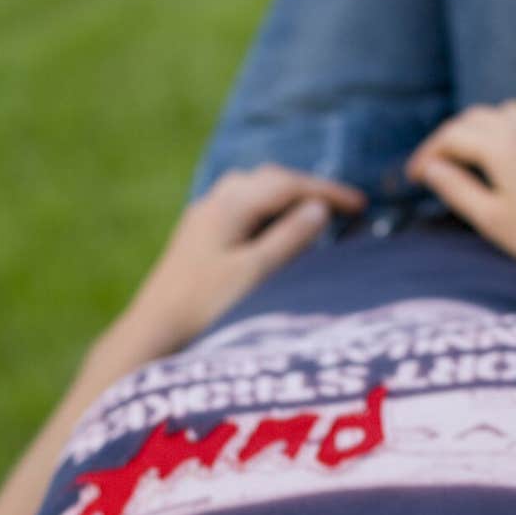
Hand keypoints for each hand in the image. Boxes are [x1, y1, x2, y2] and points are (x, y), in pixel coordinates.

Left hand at [128, 164, 366, 348]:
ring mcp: (202, 221)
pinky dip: (267, 214)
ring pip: (252, 193)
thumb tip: (318, 209)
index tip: (361, 204)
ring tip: (313, 216)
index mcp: (231, 205)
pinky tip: (274, 233)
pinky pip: (240, 211)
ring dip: (286, 199)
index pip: (288, 184)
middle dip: (308, 190)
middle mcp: (214, 204)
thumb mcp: (256, 273)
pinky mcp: (197, 241)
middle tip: (343, 207)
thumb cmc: (207, 307)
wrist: (154, 333)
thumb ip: (290, 239)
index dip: (328, 192)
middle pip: (269, 181)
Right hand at [405, 101, 515, 284]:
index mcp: (501, 146)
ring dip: (488, 128)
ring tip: (479, 155)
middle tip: (439, 164)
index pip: (451, 136)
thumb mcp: (491, 221)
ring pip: (511, 112)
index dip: (427, 153)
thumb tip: (429, 168)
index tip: (414, 176)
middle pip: (478, 117)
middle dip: (453, 138)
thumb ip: (455, 189)